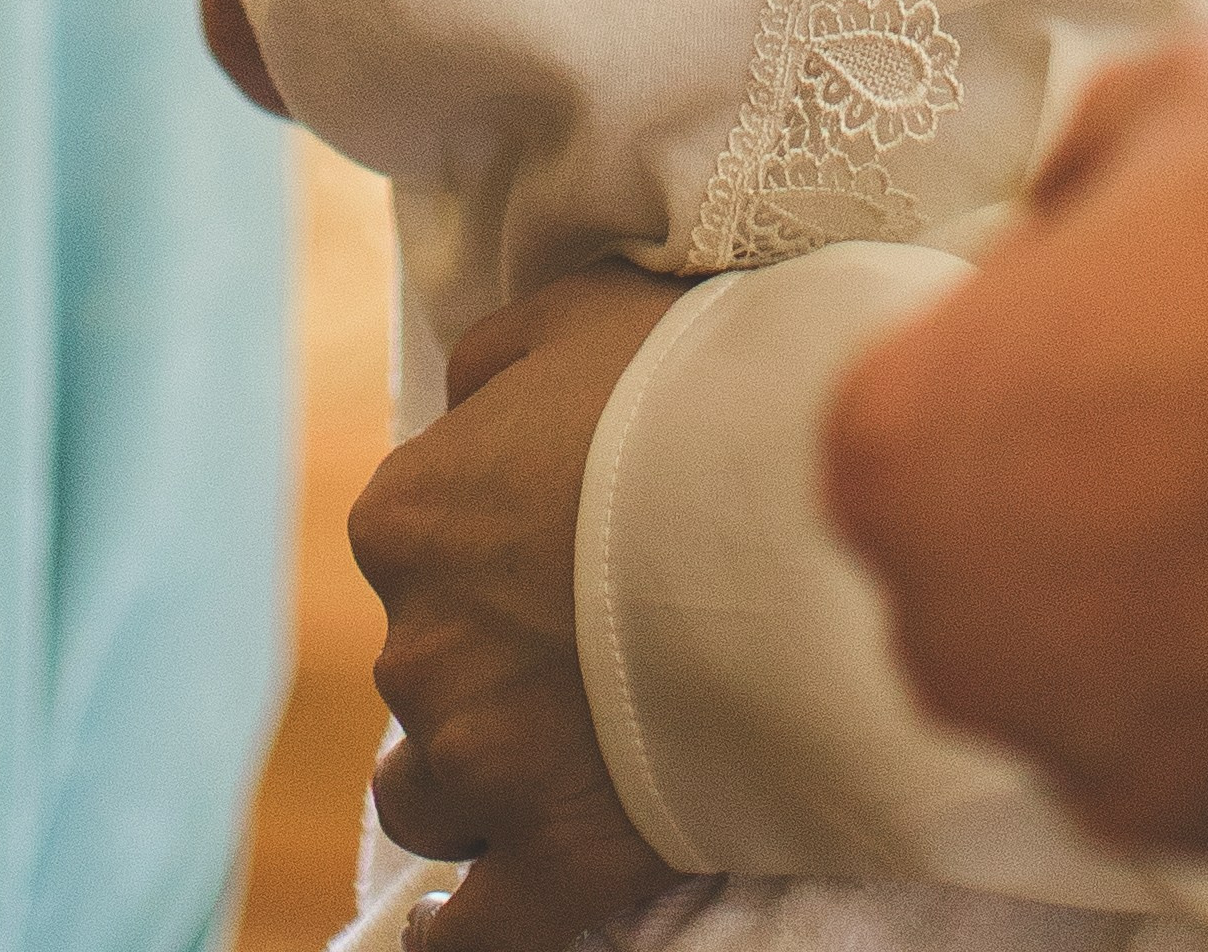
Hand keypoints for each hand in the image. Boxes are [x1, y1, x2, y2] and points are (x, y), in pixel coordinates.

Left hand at [350, 267, 689, 951]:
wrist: (797, 518)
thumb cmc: (695, 397)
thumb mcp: (576, 317)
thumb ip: (494, 361)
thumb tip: (465, 399)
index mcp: (410, 517)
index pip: (413, 540)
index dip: (486, 543)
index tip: (557, 541)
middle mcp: (418, 644)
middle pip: (426, 666)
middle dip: (489, 659)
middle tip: (590, 640)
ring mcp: (484, 763)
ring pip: (428, 795)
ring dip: (473, 779)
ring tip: (552, 760)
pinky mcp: (559, 861)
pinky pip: (477, 927)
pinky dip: (461, 930)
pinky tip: (449, 929)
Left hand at [825, 21, 1207, 864]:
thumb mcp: (1186, 95)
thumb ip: (1094, 156)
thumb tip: (1081, 195)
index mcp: (894, 446)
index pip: (922, 402)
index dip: (1031, 348)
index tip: (1121, 326)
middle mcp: (956, 628)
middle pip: (995, 554)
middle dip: (1085, 490)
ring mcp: (1098, 748)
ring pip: (1105, 669)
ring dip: (1172, 599)